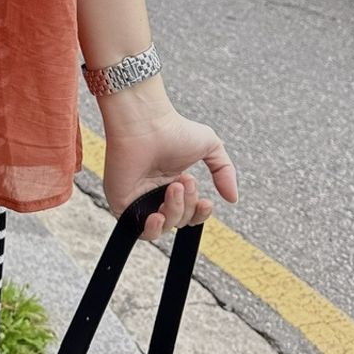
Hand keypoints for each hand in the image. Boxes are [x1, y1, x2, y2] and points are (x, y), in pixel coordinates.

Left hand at [100, 99, 238, 242]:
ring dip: (174, 211)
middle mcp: (154, 193)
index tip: (206, 202)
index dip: (200, 213)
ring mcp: (137, 199)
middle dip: (187, 205)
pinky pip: (137, 230)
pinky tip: (157, 215)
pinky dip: (151, 229)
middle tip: (185, 180)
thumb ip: (224, 172)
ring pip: (162, 226)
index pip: (190, 213)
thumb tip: (233, 199)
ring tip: (174, 186)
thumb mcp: (211, 146)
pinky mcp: (121, 202)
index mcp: (172, 183)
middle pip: (178, 221)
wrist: (146, 123)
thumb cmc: (174, 129)